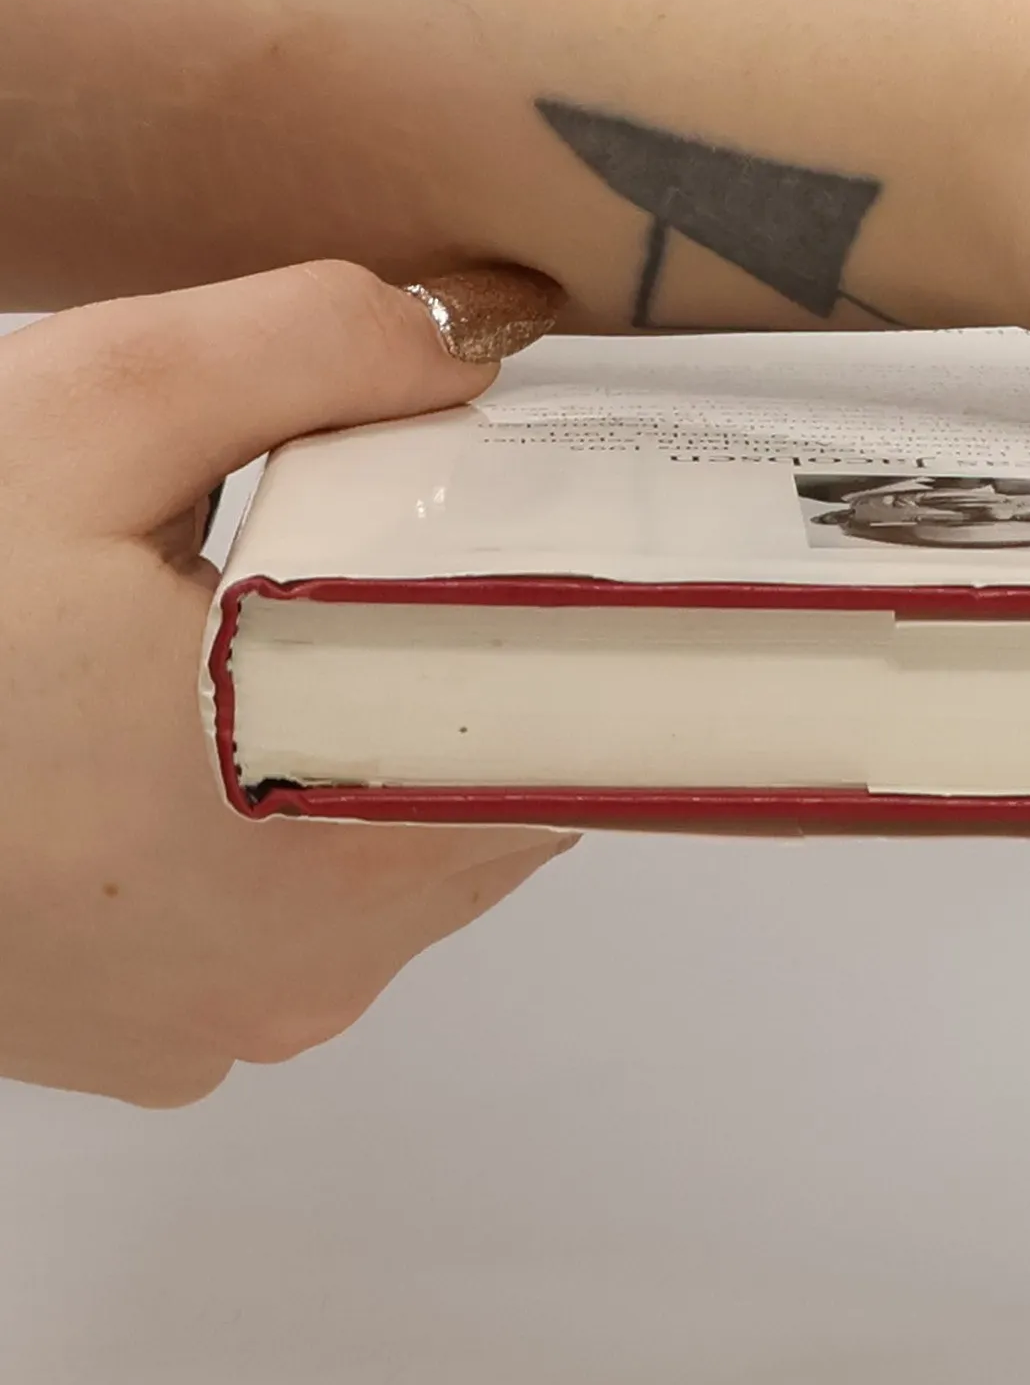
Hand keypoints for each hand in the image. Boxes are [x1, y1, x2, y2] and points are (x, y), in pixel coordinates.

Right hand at [0, 259, 569, 1104]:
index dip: (591, 632)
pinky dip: (302, 829)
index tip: (590, 553)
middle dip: (476, 673)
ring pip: (408, 862)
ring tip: (311, 643)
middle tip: (428, 564)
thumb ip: (307, 348)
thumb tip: (475, 338)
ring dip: (387, 748)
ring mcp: (238, 1022)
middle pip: (492, 793)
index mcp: (328, 827)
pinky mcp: (167, 1046)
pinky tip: (227, 742)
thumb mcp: (84, 415)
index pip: (573, 734)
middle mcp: (311, 964)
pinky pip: (307, 923)